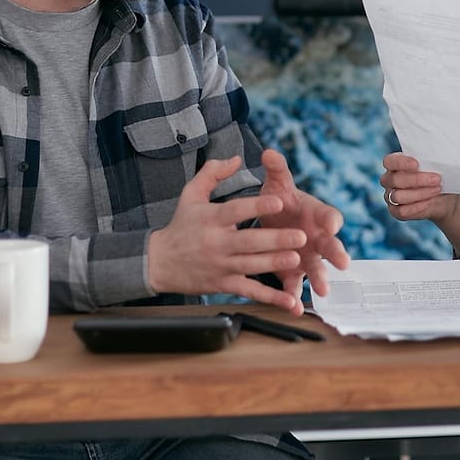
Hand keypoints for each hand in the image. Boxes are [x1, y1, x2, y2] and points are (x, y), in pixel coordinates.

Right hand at [146, 154, 313, 312]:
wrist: (159, 262)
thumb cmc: (180, 226)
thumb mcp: (190, 194)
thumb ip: (212, 173)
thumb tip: (236, 158)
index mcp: (211, 218)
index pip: (236, 211)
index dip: (257, 206)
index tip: (279, 202)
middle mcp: (216, 243)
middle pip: (249, 241)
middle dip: (276, 239)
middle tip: (300, 236)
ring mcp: (221, 266)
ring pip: (251, 266)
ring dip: (275, 263)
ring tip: (296, 258)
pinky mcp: (224, 284)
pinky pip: (250, 291)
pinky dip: (271, 298)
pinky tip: (289, 300)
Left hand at [257, 149, 350, 311]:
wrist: (272, 221)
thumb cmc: (280, 201)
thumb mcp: (277, 184)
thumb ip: (276, 169)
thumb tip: (269, 153)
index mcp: (317, 213)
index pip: (330, 215)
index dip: (332, 219)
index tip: (332, 224)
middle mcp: (318, 236)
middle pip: (331, 244)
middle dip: (336, 253)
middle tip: (342, 262)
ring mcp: (308, 256)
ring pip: (317, 268)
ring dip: (321, 278)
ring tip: (323, 291)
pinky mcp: (294, 272)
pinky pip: (296, 285)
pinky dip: (295, 297)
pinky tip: (294, 307)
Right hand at [380, 152, 459, 222]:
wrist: (443, 197)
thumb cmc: (437, 176)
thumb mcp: (435, 166)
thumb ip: (430, 162)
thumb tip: (437, 160)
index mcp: (394, 164)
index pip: (389, 161)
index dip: (401, 163)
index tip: (417, 164)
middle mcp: (389, 180)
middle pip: (395, 180)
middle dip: (418, 180)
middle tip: (437, 179)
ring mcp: (390, 196)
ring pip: (398, 196)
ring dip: (420, 193)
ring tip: (437, 190)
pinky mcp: (396, 211)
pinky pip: (402, 211)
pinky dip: (417, 207)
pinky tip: (430, 201)